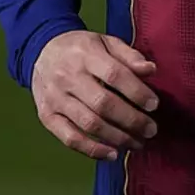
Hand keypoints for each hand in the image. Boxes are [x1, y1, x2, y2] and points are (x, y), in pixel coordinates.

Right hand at [31, 30, 158, 161]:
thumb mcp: (105, 41)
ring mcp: (55, 98)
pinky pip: (70, 138)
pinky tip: (113, 153)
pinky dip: (93, 150)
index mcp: (85, 54)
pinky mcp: (47, 116)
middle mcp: (67, 76)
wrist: (41, 50)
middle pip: (103, 104)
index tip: (153, 104)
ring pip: (89, 124)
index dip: (136, 92)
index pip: (114, 74)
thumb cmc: (81, 48)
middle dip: (132, 120)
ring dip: (118, 138)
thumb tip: (151, 70)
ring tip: (137, 142)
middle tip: (151, 129)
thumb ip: (129, 55)